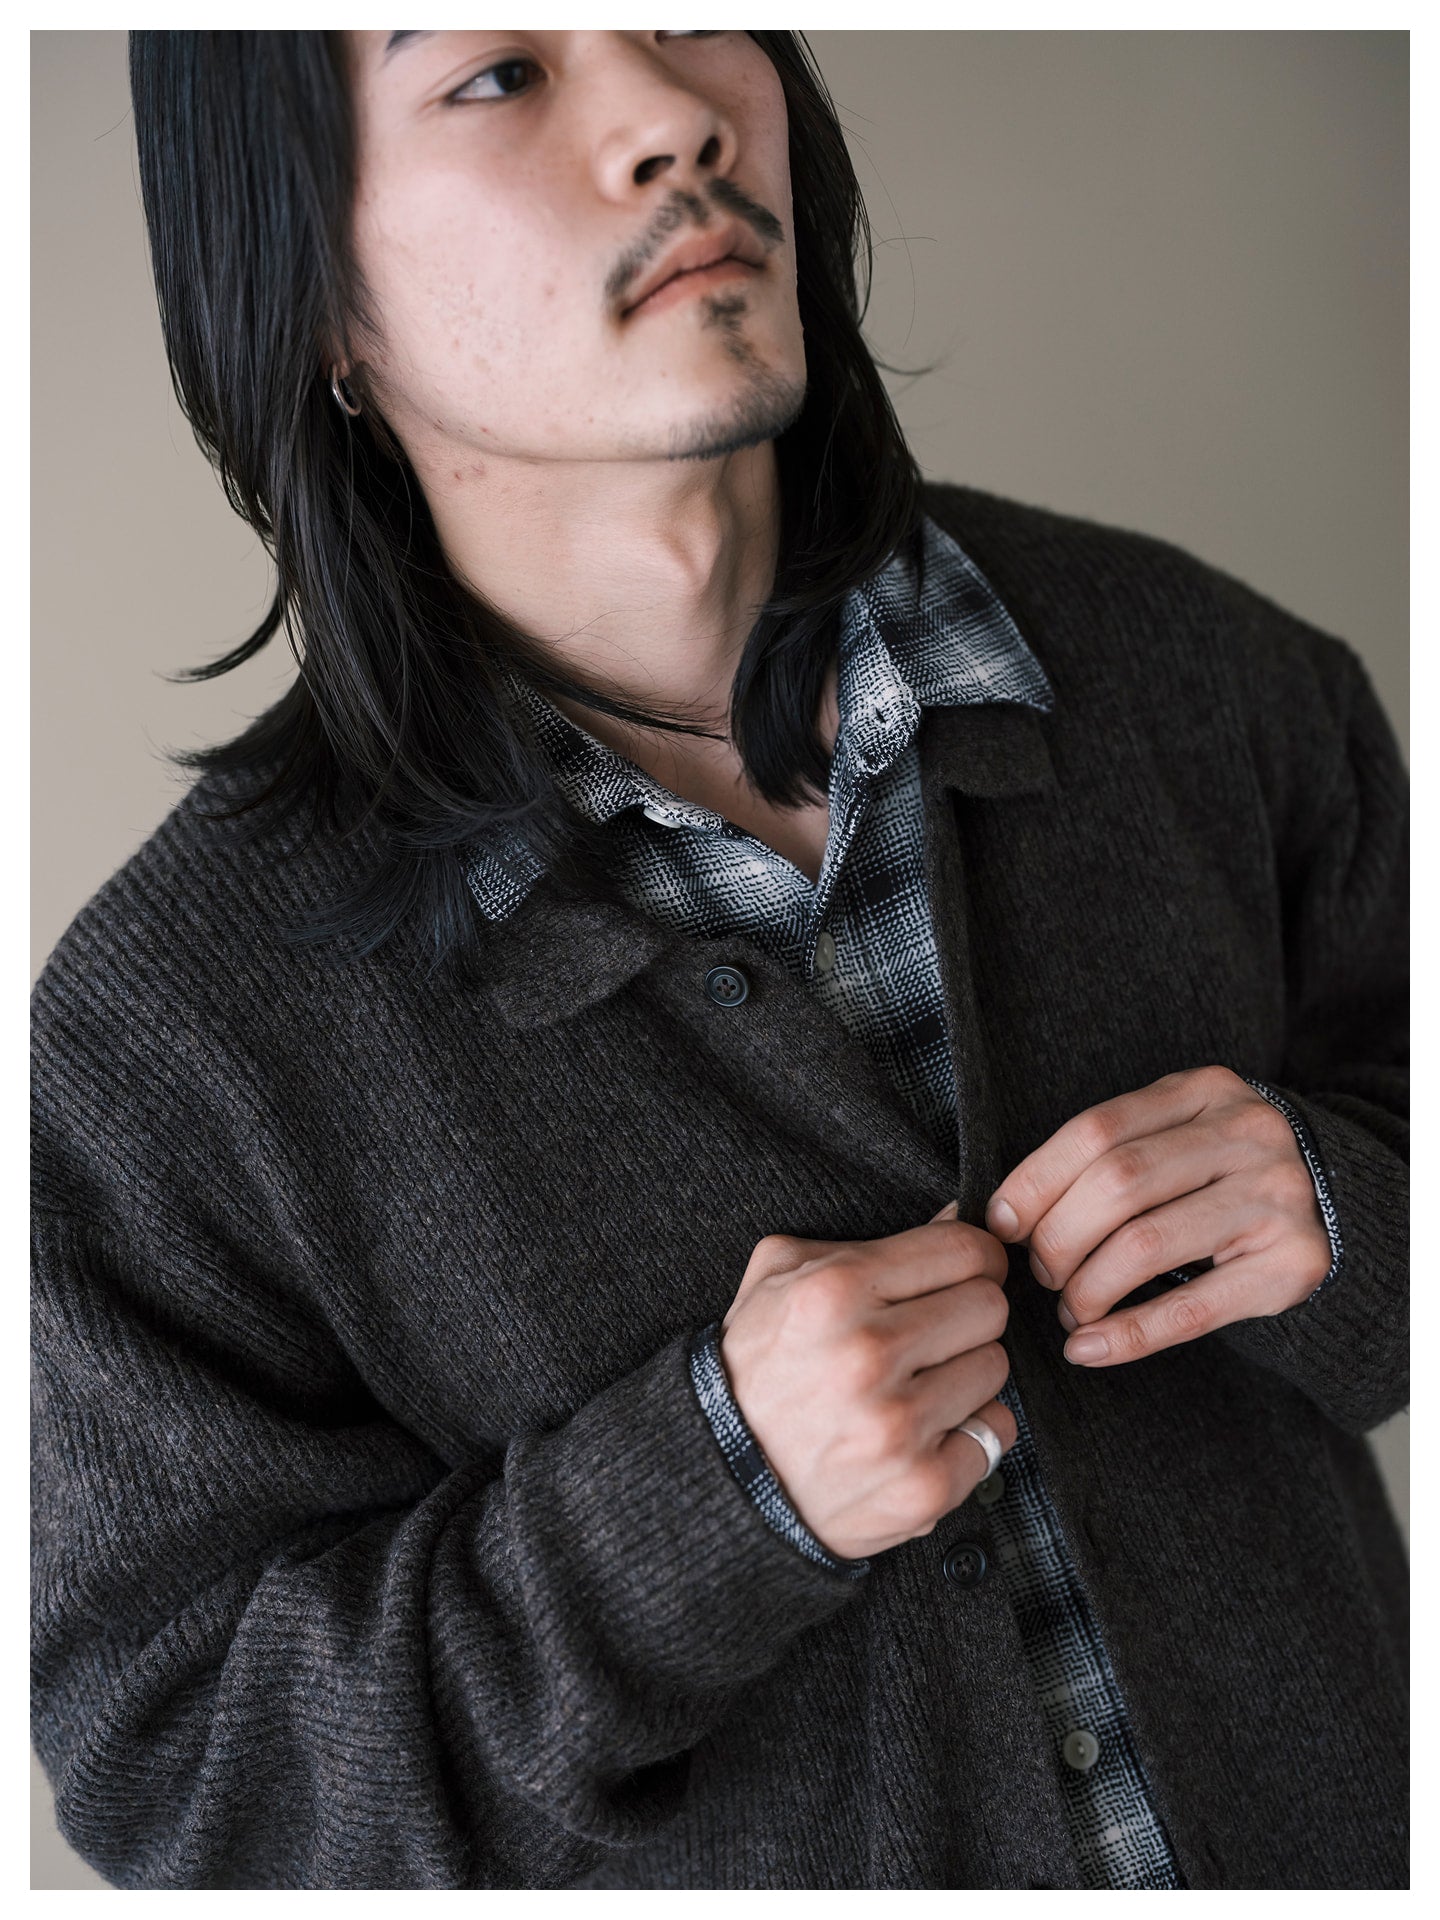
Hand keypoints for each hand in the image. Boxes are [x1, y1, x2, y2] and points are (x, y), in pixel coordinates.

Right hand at [719, 1201, 1018, 1561]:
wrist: (721, 1473)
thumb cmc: (756, 1365)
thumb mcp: (780, 1275)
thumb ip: (865, 1239)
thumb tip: (958, 1217)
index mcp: (835, 1291)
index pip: (965, 1250)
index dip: (974, 1258)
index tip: (966, 1273)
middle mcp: (868, 1356)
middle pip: (990, 1309)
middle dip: (965, 1317)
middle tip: (930, 1335)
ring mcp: (897, 1427)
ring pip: (995, 1370)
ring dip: (964, 1376)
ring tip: (915, 1387)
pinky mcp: (919, 1487)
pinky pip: (995, 1436)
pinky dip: (968, 1434)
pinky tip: (924, 1433)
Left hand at [983, 1065, 1332, 1367]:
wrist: (1340, 1204)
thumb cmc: (1223, 1173)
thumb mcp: (1180, 1134)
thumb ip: (1110, 1153)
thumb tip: (1005, 1214)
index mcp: (1205, 1090)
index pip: (1096, 1129)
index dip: (1035, 1180)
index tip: (1001, 1223)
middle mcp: (1246, 1134)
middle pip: (1117, 1183)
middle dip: (1058, 1236)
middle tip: (1041, 1272)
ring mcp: (1274, 1198)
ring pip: (1145, 1243)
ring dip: (1087, 1288)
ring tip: (1070, 1309)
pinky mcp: (1290, 1264)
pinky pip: (1191, 1308)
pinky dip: (1128, 1334)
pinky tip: (1089, 1348)